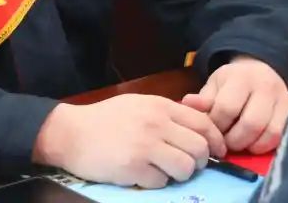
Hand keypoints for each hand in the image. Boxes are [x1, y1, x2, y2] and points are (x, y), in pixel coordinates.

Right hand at [33, 94, 225, 188]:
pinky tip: (141, 173)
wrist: (70, 133)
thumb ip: (166, 113)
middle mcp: (156, 123)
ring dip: (179, 174)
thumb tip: (200, 125)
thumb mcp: (137, 105)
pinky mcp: (134, 167)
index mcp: (158, 106)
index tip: (217, 152)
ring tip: (163, 170)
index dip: (216, 140)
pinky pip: (161, 182)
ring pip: (186, 168)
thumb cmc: (104, 119)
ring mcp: (145, 146)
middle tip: (186, 164)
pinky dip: (155, 182)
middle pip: (199, 149)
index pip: (203, 123)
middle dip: (199, 161)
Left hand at [181, 55, 287, 153]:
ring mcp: (284, 99)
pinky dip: (265, 146)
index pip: (226, 108)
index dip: (216, 125)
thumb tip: (188, 104)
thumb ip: (203, 98)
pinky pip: (282, 137)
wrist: (260, 70)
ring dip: (250, 145)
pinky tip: (252, 143)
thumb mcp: (214, 84)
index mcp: (241, 77)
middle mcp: (266, 86)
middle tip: (223, 143)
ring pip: (269, 133)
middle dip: (233, 140)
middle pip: (250, 124)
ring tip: (237, 143)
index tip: (210, 131)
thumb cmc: (232, 82)